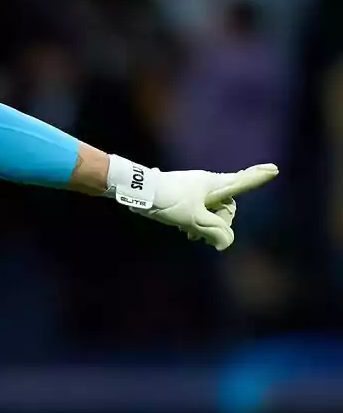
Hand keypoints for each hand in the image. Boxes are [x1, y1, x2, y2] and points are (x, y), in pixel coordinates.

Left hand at [120, 162, 278, 250]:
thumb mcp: (194, 220)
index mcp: (215, 184)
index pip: (242, 181)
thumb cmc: (168, 201)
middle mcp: (208, 184)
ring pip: (211, 211)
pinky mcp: (185, 195)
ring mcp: (196, 189)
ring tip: (190, 234)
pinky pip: (199, 211)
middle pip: (227, 207)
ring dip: (205, 225)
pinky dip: (196, 222)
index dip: (258, 177)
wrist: (138, 190)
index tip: (274, 168)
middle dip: (219, 222)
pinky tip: (186, 231)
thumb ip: (215, 232)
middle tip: (200, 233)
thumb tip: (225, 243)